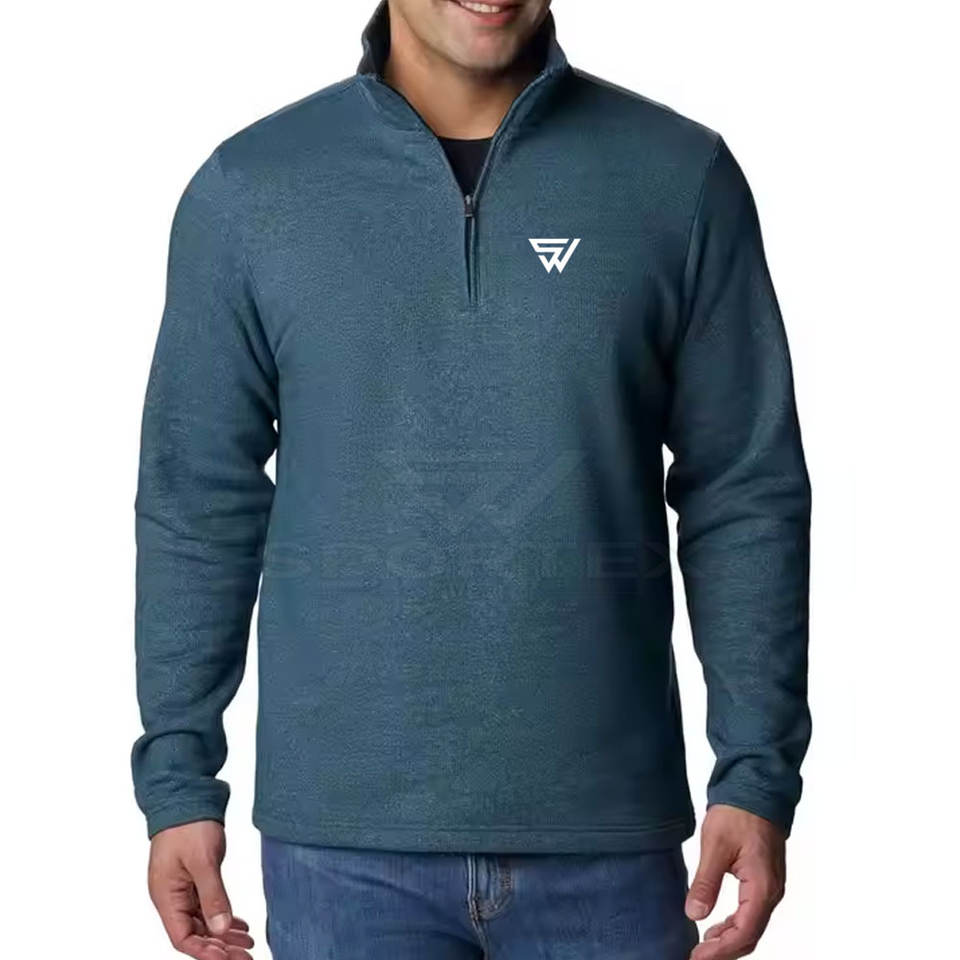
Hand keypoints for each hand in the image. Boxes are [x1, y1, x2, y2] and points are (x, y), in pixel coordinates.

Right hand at [148, 820, 254, 959]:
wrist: (186, 795)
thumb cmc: (188, 824)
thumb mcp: (203, 860)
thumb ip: (213, 894)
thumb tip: (220, 929)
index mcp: (166, 896)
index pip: (183, 938)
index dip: (205, 952)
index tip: (229, 958)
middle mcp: (172, 897)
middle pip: (194, 934)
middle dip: (219, 949)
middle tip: (246, 956)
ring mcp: (183, 888)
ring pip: (203, 922)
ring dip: (223, 935)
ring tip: (247, 945)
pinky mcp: (195, 879)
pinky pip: (208, 907)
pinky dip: (223, 917)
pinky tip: (239, 925)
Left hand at [685, 804, 785, 958]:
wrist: (756, 790)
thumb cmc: (738, 812)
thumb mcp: (715, 846)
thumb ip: (706, 882)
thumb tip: (695, 913)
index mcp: (762, 886)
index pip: (744, 932)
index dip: (721, 950)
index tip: (697, 957)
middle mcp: (772, 892)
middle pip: (751, 936)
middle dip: (724, 950)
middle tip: (697, 957)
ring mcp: (770, 888)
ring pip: (752, 927)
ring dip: (729, 940)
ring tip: (703, 946)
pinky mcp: (764, 882)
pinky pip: (752, 913)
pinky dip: (734, 926)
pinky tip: (716, 927)